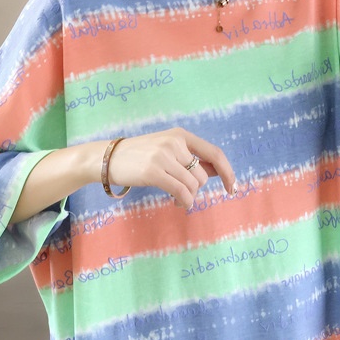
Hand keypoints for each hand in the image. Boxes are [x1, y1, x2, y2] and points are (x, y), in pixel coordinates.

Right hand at [106, 128, 236, 208]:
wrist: (107, 158)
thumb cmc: (140, 156)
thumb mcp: (167, 150)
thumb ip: (191, 159)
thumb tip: (218, 171)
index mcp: (180, 135)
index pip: (214, 153)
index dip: (227, 171)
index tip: (232, 187)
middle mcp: (174, 143)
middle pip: (202, 175)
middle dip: (197, 189)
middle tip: (184, 194)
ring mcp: (163, 156)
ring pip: (193, 185)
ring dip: (189, 197)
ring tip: (180, 199)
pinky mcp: (153, 172)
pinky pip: (181, 191)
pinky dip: (185, 201)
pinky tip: (180, 204)